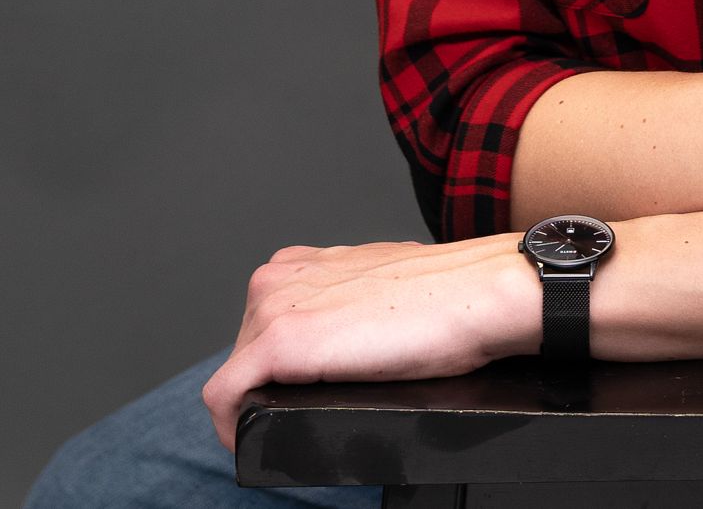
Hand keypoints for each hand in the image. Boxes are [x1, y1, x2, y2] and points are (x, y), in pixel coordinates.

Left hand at [200, 235, 534, 452]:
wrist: (478, 294)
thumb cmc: (447, 297)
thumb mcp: (380, 288)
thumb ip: (348, 302)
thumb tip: (349, 336)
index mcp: (304, 263)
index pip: (261, 329)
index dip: (275, 370)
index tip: (300, 394)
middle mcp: (283, 276)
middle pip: (243, 354)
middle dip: (267, 388)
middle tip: (307, 412)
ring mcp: (277, 305)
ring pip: (235, 375)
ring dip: (256, 403)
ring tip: (296, 422)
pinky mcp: (280, 341)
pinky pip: (224, 397)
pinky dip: (232, 426)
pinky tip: (255, 440)